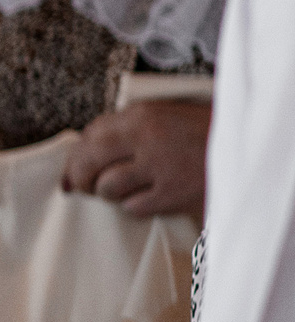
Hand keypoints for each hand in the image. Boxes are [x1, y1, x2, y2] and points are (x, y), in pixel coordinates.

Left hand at [62, 100, 210, 219]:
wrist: (250, 145)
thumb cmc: (207, 131)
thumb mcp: (168, 115)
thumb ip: (131, 127)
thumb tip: (90, 147)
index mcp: (143, 115)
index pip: (91, 133)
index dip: (76, 154)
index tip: (72, 166)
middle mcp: (145, 138)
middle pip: (88, 161)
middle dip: (79, 177)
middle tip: (79, 186)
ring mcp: (159, 167)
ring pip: (107, 187)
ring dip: (108, 193)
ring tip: (120, 191)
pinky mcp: (173, 194)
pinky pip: (134, 207)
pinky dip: (134, 206)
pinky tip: (145, 199)